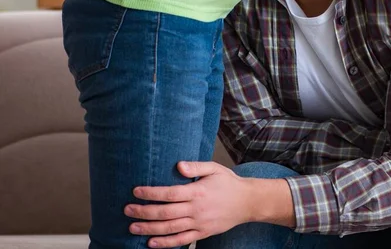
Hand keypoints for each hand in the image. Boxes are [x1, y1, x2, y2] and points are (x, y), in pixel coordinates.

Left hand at [125, 161, 251, 247]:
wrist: (247, 202)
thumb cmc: (229, 183)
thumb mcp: (214, 168)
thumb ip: (196, 166)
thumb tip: (178, 165)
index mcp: (198, 192)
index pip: (169, 193)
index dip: (151, 193)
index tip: (136, 191)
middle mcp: (196, 209)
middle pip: (165, 213)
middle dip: (144, 212)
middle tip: (127, 210)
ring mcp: (199, 223)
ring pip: (170, 229)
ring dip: (149, 229)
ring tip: (132, 227)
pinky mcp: (202, 233)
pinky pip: (181, 241)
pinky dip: (165, 244)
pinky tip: (151, 243)